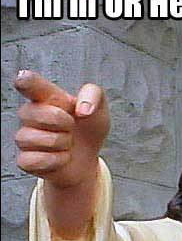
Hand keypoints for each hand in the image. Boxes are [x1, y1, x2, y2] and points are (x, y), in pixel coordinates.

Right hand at [14, 70, 109, 187]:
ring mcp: (25, 137)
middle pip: (36, 113)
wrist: (88, 158)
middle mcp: (31, 114)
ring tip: (67, 142)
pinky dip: (55, 160)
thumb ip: (94, 95)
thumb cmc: (87, 129)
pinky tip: (62, 157)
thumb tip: (83, 109)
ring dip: (61, 143)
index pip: (29, 83)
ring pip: (35, 138)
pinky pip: (34, 160)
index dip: (25, 81)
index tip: (23, 80)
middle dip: (62, 122)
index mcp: (46, 97)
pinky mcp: (26, 160)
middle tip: (72, 126)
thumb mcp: (99, 109)